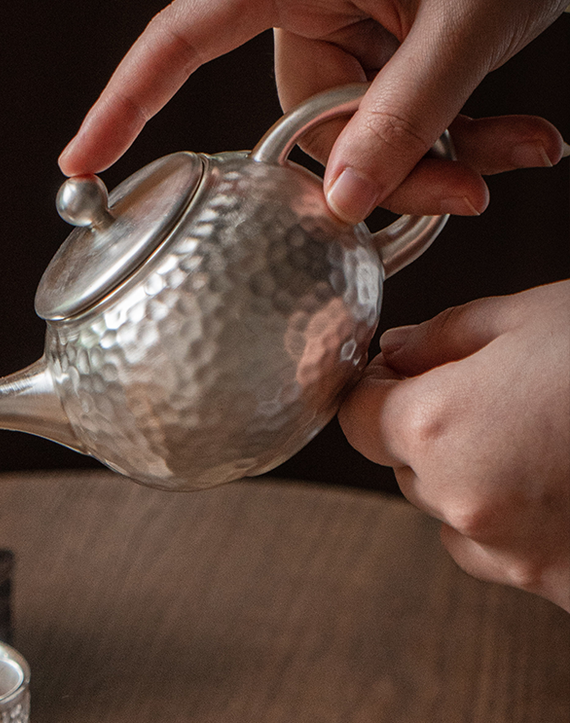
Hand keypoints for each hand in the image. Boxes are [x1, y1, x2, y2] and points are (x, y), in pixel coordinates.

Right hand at [59, 0, 568, 221]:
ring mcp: (353, 32)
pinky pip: (398, 122)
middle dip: (381, 169)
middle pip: (303, 121)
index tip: (80, 162)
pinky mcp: (390, 54)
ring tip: (516, 154)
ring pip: (359, 136)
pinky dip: (458, 143)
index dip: (125, 99)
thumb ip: (405, 114)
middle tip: (462, 193)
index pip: (182, 35)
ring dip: (435, 161)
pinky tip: (526, 142)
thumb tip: (339, 202)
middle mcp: (313, 4)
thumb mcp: (467, 18)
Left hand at [338, 281, 569, 610]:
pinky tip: (563, 476)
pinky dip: (512, 516)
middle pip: (402, 465)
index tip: (393, 374)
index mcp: (438, 427)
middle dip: (426, 425)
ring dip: (470, 475)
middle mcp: (463, 504)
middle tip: (487, 391)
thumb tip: (397, 352)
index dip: (372, 389)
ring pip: (450, 511)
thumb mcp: (527, 317)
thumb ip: (442, 336)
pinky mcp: (558, 586)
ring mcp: (513, 555)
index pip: (354, 418)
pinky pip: (501, 550)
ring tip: (540, 432)